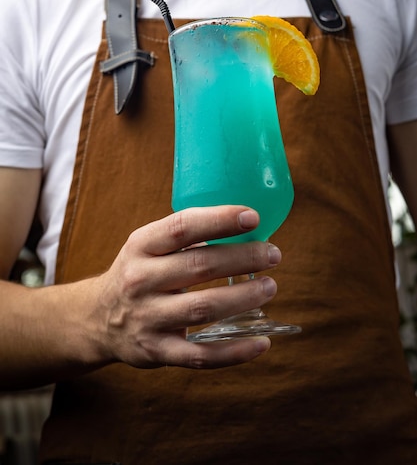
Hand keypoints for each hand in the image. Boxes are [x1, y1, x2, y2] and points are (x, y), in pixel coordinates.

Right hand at [92, 205, 280, 369]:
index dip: (219, 220)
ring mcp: (147, 318)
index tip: (253, 217)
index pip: (182, 227)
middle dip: (243, 258)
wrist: (97, 319)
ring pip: (203, 307)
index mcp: (141, 246)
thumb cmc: (138, 273)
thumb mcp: (148, 246)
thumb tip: (244, 225)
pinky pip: (200, 355)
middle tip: (273, 254)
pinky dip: (235, 352)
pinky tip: (261, 343)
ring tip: (269, 286)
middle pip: (199, 266)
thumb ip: (185, 237)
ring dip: (243, 297)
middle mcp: (140, 280)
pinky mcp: (156, 351)